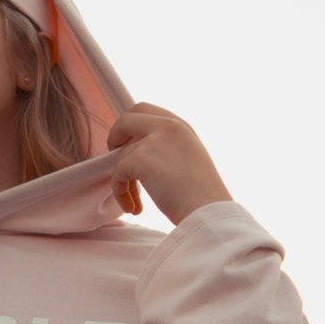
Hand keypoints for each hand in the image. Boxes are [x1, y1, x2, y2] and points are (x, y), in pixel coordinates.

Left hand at [107, 103, 231, 224]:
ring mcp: (154, 139)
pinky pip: (117, 173)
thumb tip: (139, 153)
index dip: (130, 128)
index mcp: (181, 126)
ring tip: (136, 204)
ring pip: (122, 156)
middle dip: (115, 138)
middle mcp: (168, 126)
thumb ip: (167, 148)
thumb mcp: (189, 160)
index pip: (144, 110)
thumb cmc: (202, 197)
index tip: (130, 147)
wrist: (209, 213)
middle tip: (119, 163)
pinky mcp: (141, 157)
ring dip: (123, 182)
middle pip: (126, 119)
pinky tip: (134, 208)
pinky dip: (120, 192)